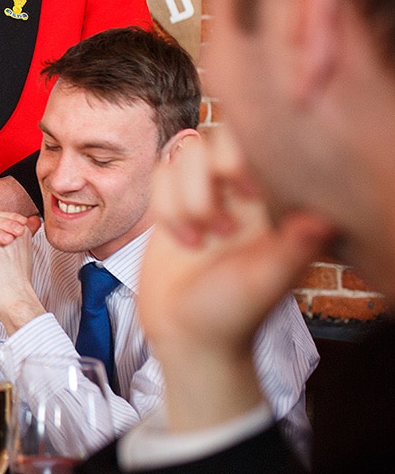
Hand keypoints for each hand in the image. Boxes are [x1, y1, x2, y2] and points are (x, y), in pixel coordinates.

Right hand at [141, 129, 333, 430]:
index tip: (245, 193)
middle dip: (202, 182)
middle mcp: (235, 194)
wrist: (188, 338)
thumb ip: (291, 248)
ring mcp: (201, 199)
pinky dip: (163, 208)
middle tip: (219, 228)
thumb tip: (323, 220)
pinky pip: (159, 178)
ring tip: (199, 239)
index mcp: (268, 203)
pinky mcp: (171, 208)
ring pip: (181, 159)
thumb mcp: (264, 282)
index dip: (240, 156)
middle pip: (211, 143)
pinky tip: (180, 240)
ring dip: (181, 199)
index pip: (253, 145)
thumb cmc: (232, 316)